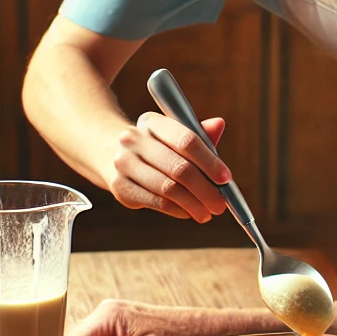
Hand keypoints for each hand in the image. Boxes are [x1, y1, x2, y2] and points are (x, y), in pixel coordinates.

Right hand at [105, 112, 231, 221]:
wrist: (110, 152)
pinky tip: (189, 212)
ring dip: (193, 204)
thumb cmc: (156, 145)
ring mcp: (124, 163)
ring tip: (208, 213)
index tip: (226, 178)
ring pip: (168, 188)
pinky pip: (156, 202)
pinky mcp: (120, 187)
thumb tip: (219, 124)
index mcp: (152, 122)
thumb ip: (199, 135)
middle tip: (221, 204)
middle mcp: (134, 139)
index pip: (186, 140)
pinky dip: (177, 210)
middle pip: (179, 168)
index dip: (209, 161)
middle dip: (205, 189)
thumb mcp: (174, 135)